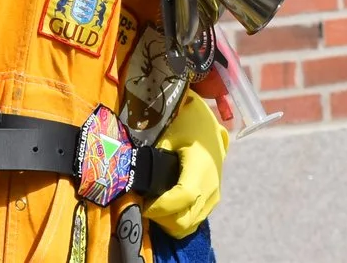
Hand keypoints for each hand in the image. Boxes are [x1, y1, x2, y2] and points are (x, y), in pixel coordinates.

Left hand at [143, 90, 228, 237]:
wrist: (210, 122)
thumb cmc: (187, 121)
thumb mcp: (168, 133)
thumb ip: (153, 156)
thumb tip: (133, 175)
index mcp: (200, 167)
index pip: (182, 198)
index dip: (160, 207)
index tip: (142, 204)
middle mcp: (210, 186)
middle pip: (184, 220)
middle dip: (160, 218)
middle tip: (144, 204)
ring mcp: (213, 196)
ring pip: (188, 226)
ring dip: (168, 221)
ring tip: (153, 205)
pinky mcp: (213, 200)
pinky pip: (194, 221)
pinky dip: (177, 220)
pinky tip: (165, 206)